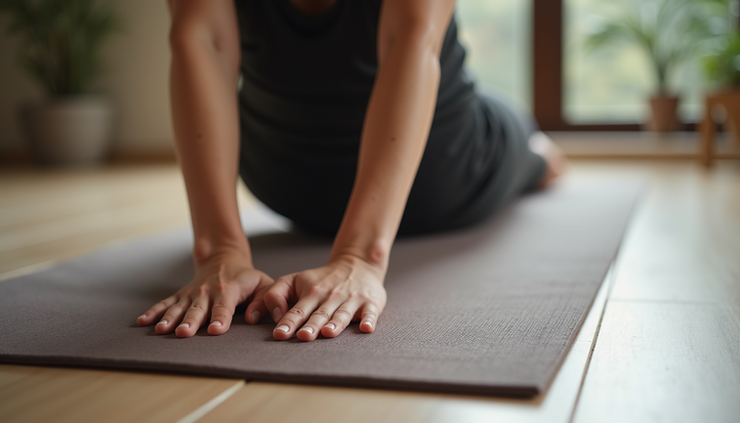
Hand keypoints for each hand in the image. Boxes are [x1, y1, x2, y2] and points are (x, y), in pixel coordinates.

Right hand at [136, 247, 272, 336]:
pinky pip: (166, 303)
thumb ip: (264, 300)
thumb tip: (255, 318)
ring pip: (179, 308)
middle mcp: (207, 292)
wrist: (224, 257)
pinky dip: (154, 312)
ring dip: (169, 319)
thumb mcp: (262, 283)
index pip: (224, 307)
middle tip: (183, 334)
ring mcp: (191, 293)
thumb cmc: (246, 277)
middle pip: (198, 310)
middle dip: (190, 322)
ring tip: (161, 330)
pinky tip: (143, 322)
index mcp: (228, 290)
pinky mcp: (181, 295)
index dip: (220, 319)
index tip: (215, 331)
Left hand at [264, 254, 387, 341]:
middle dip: (311, 326)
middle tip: (303, 336)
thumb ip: (275, 294)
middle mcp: (331, 297)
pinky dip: (369, 320)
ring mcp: (351, 300)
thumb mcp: (294, 280)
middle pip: (319, 314)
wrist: (357, 264)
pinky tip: (366, 328)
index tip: (280, 334)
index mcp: (311, 293)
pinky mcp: (370, 303)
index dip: (289, 322)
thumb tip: (275, 317)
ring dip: (335, 324)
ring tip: (328, 333)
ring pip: (342, 314)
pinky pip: (370, 313)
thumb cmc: (321, 279)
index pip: (298, 310)